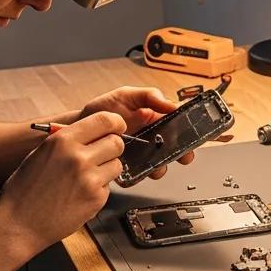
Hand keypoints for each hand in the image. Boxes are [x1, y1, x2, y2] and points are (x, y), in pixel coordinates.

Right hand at [0, 111, 126, 258]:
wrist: (17, 224)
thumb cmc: (25, 189)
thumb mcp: (42, 153)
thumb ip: (69, 139)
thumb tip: (94, 130)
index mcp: (63, 141)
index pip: (104, 120)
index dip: (115, 123)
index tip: (117, 127)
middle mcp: (78, 157)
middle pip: (116, 142)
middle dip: (112, 147)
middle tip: (101, 154)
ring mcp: (89, 179)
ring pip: (117, 164)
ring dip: (106, 169)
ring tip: (85, 178)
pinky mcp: (96, 199)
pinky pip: (109, 187)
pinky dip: (99, 189)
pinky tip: (80, 194)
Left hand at [80, 86, 194, 178]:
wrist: (77, 130)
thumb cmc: (100, 111)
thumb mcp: (126, 95)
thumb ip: (149, 96)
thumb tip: (171, 104)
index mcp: (153, 118)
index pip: (177, 124)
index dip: (188, 130)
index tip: (193, 136)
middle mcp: (149, 137)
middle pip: (173, 147)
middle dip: (181, 153)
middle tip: (183, 156)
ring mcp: (140, 153)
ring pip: (159, 163)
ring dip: (162, 166)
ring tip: (157, 166)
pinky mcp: (128, 167)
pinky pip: (140, 174)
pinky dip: (143, 175)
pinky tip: (139, 171)